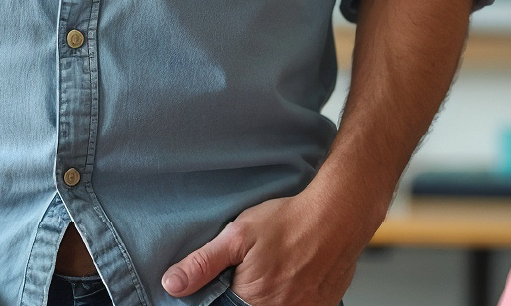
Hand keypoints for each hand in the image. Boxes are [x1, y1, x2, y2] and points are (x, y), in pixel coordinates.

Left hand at [160, 188, 378, 305]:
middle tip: (258, 269)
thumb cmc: (289, 222)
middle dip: (247, 294)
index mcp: (254, 300)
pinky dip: (293, 296)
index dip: (225, 296)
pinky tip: (293, 275)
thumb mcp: (237, 236)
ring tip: (276, 270)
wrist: (338, 214)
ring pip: (277, 305)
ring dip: (271, 294)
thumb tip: (172, 284)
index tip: (231, 280)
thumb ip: (203, 263)